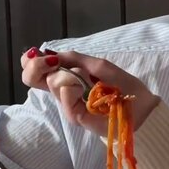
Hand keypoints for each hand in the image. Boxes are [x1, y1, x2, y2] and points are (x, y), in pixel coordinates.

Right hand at [21, 48, 159, 135]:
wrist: (138, 106)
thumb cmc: (121, 85)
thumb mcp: (97, 65)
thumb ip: (73, 58)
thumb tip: (48, 53)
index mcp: (65, 77)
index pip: (35, 69)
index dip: (31, 61)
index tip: (43, 56)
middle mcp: (62, 90)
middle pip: (30, 77)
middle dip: (37, 66)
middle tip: (53, 63)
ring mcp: (67, 103)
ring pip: (50, 82)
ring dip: (68, 74)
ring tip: (86, 80)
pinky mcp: (74, 115)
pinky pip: (65, 94)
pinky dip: (75, 87)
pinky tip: (89, 91)